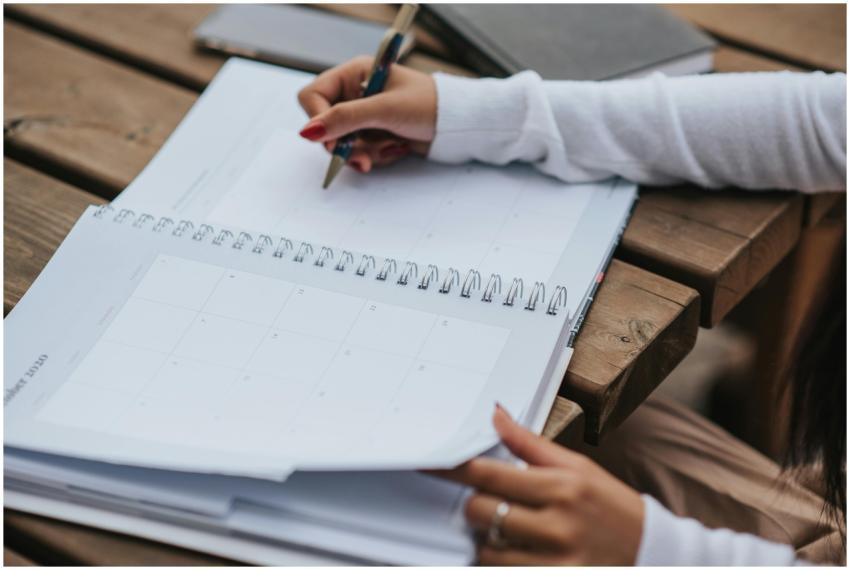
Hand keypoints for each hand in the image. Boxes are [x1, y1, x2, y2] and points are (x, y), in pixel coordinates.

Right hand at [297, 56, 436, 172]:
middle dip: (345, 144)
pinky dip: (377, 155)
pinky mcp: (375, 134)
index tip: (332, 139)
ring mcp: (365, 116)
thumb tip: (308, 132)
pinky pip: (360, 152)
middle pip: (326, 125)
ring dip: (365, 152)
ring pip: (343, 143)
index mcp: (354, 74)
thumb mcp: (384, 109)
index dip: (318, 120)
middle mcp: (355, 93)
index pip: (313, 96)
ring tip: (391, 148)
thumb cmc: (428, 105)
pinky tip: (397, 148)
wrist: (458, 124)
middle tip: (362, 158)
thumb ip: (345, 118)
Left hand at [433, 406, 644, 564]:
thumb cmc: (610, 504)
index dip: (452, 468)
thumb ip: (529, 444)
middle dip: (476, 505)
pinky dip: (500, 562)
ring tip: (512, 530)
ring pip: (487, 548)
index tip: (428, 462)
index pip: (489, 474)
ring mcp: (556, 559)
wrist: (652, 552)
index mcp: (561, 485)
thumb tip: (495, 413)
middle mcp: (558, 523)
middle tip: (490, 502)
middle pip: (481, 511)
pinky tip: (516, 552)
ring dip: (488, 538)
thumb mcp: (576, 466)